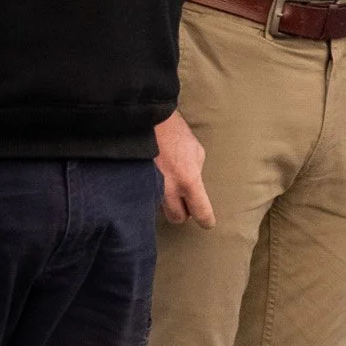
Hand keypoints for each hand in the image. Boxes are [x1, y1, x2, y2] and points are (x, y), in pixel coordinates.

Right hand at [155, 111, 213, 227]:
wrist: (147, 123)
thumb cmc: (175, 134)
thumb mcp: (196, 152)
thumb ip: (197, 173)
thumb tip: (193, 186)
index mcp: (188, 181)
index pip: (200, 212)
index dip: (206, 220)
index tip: (207, 222)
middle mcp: (169, 190)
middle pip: (177, 218)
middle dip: (183, 212)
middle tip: (185, 202)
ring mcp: (151, 189)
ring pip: (161, 210)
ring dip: (167, 203)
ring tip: (168, 188)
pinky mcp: (138, 186)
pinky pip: (148, 199)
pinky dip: (153, 194)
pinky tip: (155, 183)